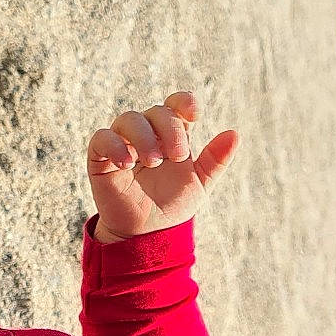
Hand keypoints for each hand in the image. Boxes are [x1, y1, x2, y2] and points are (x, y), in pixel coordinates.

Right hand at [86, 91, 239, 243]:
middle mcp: (147, 133)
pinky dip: (115, 146)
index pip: (176, 104)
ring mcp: (123, 142)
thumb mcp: (199, 184)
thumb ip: (215, 160)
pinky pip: (102, 138)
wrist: (146, 234)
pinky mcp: (100, 157)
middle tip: (177, 156)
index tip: (194, 114)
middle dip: (169, 129)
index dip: (184, 101)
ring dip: (144, 137)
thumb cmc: (171, 205)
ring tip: (153, 162)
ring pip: (129, 119)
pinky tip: (127, 164)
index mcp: (172, 134)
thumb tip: (235, 134)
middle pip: (156, 111)